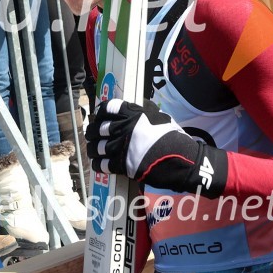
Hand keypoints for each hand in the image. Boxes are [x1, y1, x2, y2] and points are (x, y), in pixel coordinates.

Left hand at [86, 99, 227, 196]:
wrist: (182, 160)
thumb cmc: (173, 137)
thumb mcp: (160, 117)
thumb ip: (144, 112)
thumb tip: (135, 108)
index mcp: (133, 114)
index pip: (108, 108)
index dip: (100, 112)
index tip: (97, 116)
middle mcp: (124, 128)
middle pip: (98, 128)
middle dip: (92, 131)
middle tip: (90, 134)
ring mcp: (122, 147)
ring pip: (97, 147)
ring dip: (92, 148)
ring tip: (91, 149)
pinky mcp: (123, 165)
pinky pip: (103, 164)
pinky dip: (98, 164)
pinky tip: (97, 163)